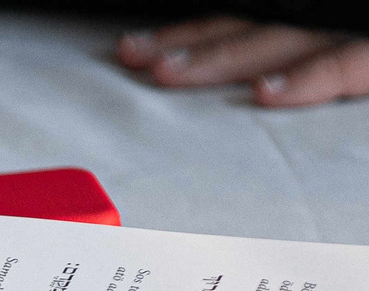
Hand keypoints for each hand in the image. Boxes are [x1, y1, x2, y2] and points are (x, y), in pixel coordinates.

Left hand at [116, 17, 368, 106]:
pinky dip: (308, 78)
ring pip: (283, 38)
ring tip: (169, 74)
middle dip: (188, 43)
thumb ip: (302, 50)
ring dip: (224, 56)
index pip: (243, 15)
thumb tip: (250, 77)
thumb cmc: (364, 36)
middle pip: (250, 22)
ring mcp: (355, 22)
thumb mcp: (333, 34)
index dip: (190, 30)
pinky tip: (265, 93)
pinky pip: (349, 61)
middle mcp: (329, 9)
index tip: (137, 48)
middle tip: (133, 60)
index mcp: (315, 11)